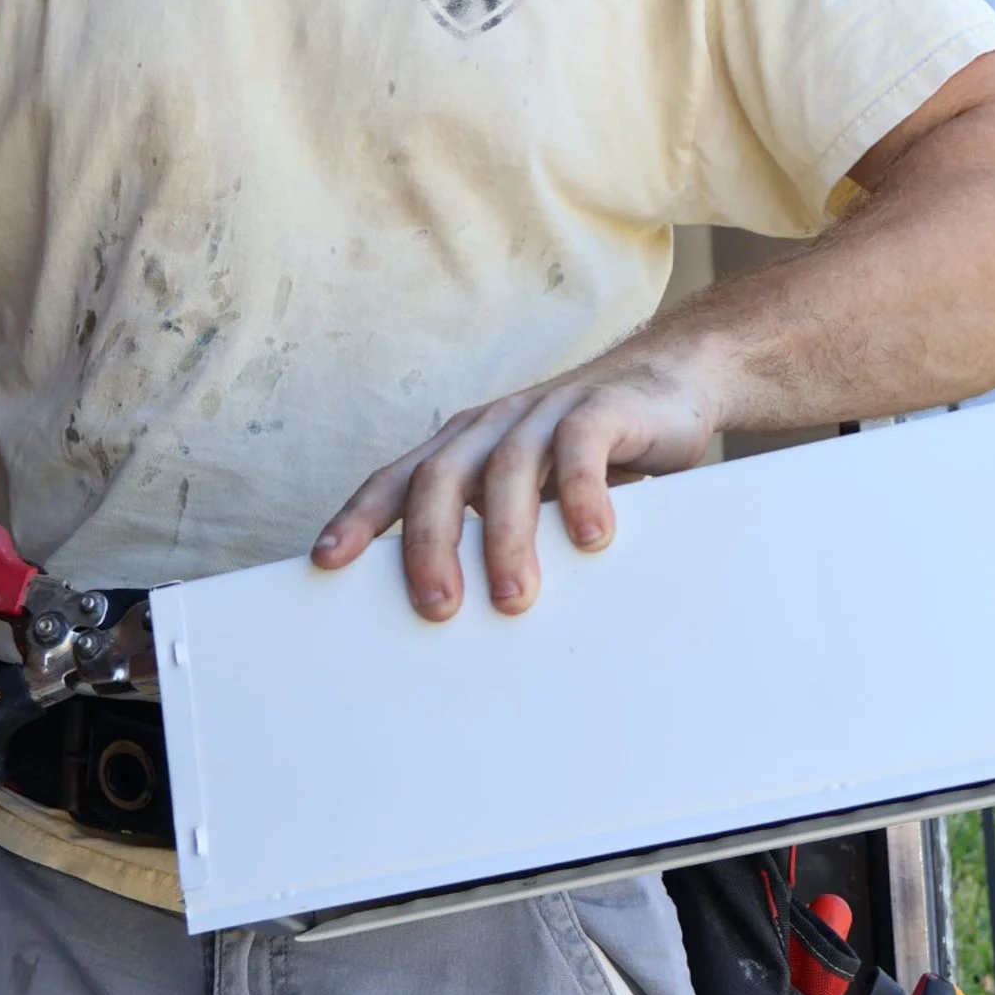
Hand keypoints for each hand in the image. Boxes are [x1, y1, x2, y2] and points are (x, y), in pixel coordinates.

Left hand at [311, 342, 716, 620]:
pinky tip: (591, 536)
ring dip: (506, 537)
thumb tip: (457, 615)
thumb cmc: (588, 457)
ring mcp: (545, 413)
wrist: (668, 379)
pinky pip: (581, 446)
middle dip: (430, 542)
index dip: (358, 518)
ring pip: (508, 469)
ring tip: (512, 596)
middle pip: (440, 478)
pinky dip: (582, 491)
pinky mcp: (602, 409)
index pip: (397, 481)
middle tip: (436, 606)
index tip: (327, 562)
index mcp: (464, 448)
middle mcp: (493, 426)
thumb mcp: (532, 493)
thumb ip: (497, 532)